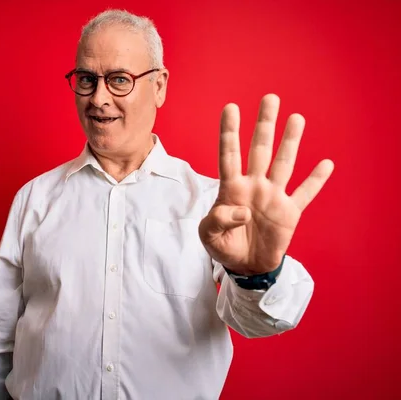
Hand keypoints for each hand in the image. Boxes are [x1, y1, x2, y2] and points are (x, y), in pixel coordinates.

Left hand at [198, 94, 333, 274]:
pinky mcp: (289, 212)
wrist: (245, 266)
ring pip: (283, 163)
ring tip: (296, 118)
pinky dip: (316, 180)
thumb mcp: (208, 236)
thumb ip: (218, 220)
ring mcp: (273, 196)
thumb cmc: (223, 246)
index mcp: (231, 188)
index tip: (230, 108)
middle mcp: (254, 185)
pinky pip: (305, 193)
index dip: (229, 132)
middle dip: (265, 125)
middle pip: (259, 149)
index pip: (229, 155)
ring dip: (290, 142)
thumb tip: (243, 209)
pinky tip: (326, 163)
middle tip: (270, 99)